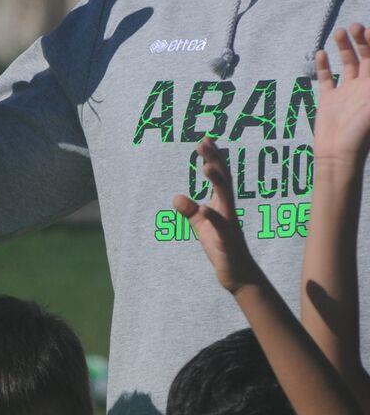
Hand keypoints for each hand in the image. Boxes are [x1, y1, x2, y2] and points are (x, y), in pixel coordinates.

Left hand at [171, 138, 263, 292]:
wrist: (237, 274)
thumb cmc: (220, 247)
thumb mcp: (201, 226)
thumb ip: (190, 211)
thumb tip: (176, 197)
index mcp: (222, 204)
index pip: (218, 177)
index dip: (212, 158)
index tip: (204, 140)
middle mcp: (229, 210)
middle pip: (224, 180)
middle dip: (214, 161)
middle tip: (204, 143)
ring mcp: (230, 224)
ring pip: (226, 199)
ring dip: (217, 183)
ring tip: (207, 167)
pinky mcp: (227, 241)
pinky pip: (220, 227)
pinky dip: (212, 217)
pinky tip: (203, 209)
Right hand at [313, 25, 369, 172]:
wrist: (339, 154)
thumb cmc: (361, 133)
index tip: (368, 29)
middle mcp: (362, 86)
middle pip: (364, 56)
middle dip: (360, 40)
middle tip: (353, 26)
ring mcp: (345, 92)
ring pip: (346, 63)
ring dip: (343, 47)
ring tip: (338, 32)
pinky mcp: (328, 100)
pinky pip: (326, 79)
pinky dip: (323, 66)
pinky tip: (320, 53)